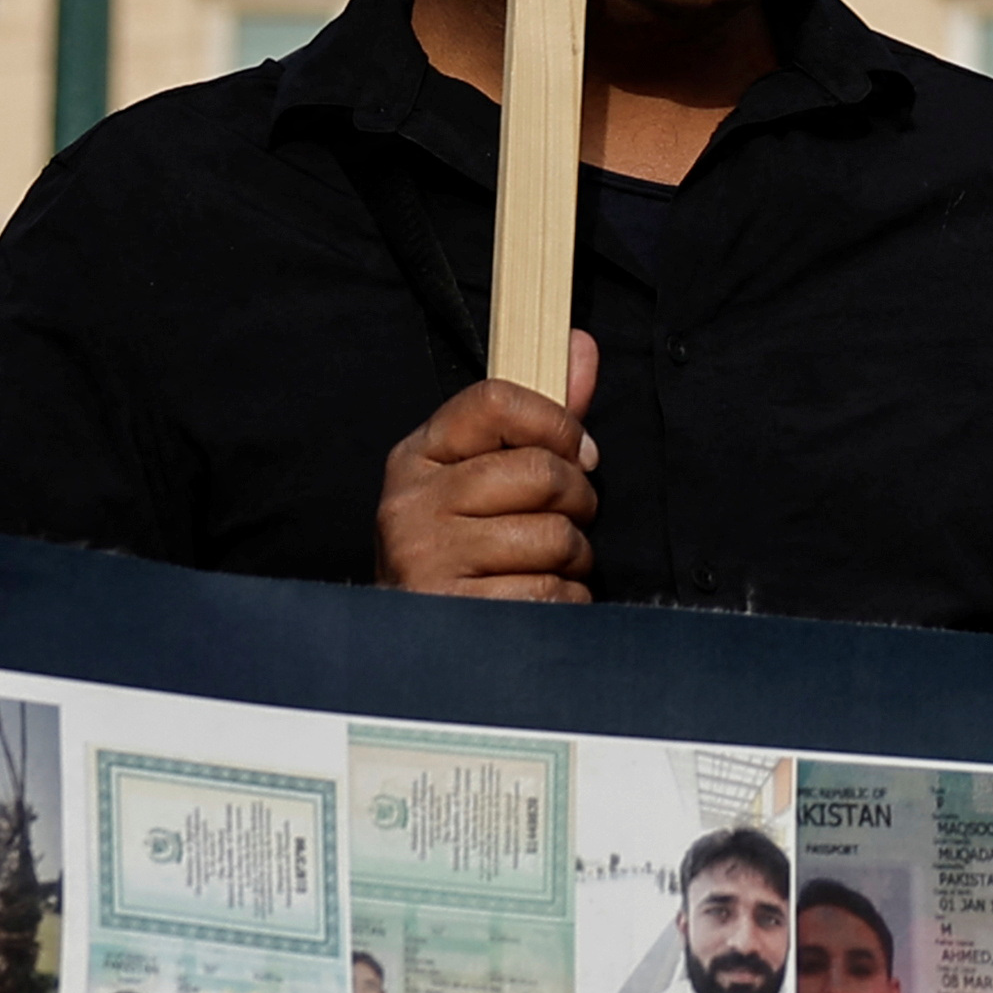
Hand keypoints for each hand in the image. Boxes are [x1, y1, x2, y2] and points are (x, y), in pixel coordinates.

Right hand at [379, 331, 600, 600]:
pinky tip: (536, 602)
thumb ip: (539, 415)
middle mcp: (411, 506)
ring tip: (547, 566)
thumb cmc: (463, 552)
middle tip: (569, 520)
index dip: (556, 422)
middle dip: (578, 501)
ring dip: (574, 559)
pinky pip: (552, 594)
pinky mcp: (458, 615)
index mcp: (415, 458)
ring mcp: (428, 562)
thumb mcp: (484, 477)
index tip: (579, 453)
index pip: (495, 399)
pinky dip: (565, 601)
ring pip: (555, 538)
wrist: (419, 647)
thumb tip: (581, 345)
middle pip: (541, 472)